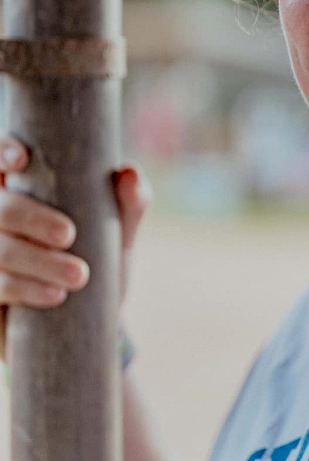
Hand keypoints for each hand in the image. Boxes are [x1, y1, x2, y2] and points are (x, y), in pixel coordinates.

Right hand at [0, 135, 150, 361]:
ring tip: (78, 276)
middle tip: (68, 235)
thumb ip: (128, 204)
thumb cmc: (101, 262)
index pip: (0, 159)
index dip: (2, 152)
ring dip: (36, 261)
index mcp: (26, 190)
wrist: (91, 324)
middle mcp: (0, 218)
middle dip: (30, 217)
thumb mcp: (118, 234)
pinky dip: (24, 288)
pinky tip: (54, 295)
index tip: (20, 160)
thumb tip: (129, 173)